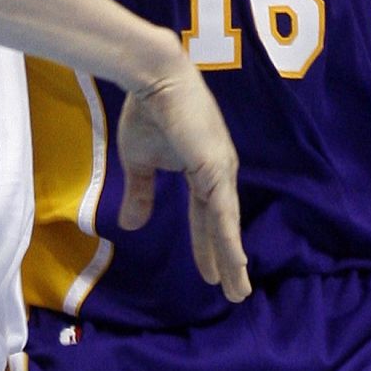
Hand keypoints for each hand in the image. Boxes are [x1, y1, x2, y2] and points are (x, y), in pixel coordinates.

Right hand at [116, 59, 249, 302]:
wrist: (152, 78)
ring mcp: (221, 170)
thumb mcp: (139, 161)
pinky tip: (235, 263)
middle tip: (235, 291)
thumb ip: (141, 193)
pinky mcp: (215, 168)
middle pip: (223, 225)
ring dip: (233, 259)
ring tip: (238, 290)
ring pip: (227, 225)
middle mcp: (220, 171)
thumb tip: (132, 226)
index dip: (208, 244)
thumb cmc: (147, 111)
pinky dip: (229, 240)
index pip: (207, 216)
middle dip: (228, 259)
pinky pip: (222, 213)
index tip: (212, 273)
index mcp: (204, 169)